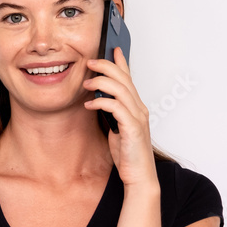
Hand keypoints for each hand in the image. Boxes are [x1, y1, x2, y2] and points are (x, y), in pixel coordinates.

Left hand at [82, 47, 156, 187]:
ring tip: (86, 83)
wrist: (139, 176)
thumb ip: (111, 113)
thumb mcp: (116, 128)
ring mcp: (138, 118)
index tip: (113, 49)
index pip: (129, 79)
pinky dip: (101, 102)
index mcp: (136, 108)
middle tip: (90, 62)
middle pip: (124, 79)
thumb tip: (98, 100)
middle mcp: (140, 109)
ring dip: (101, 82)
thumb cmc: (128, 155)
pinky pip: (116, 107)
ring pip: (120, 89)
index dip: (121, 62)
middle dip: (106, 66)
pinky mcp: (132, 128)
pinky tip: (89, 104)